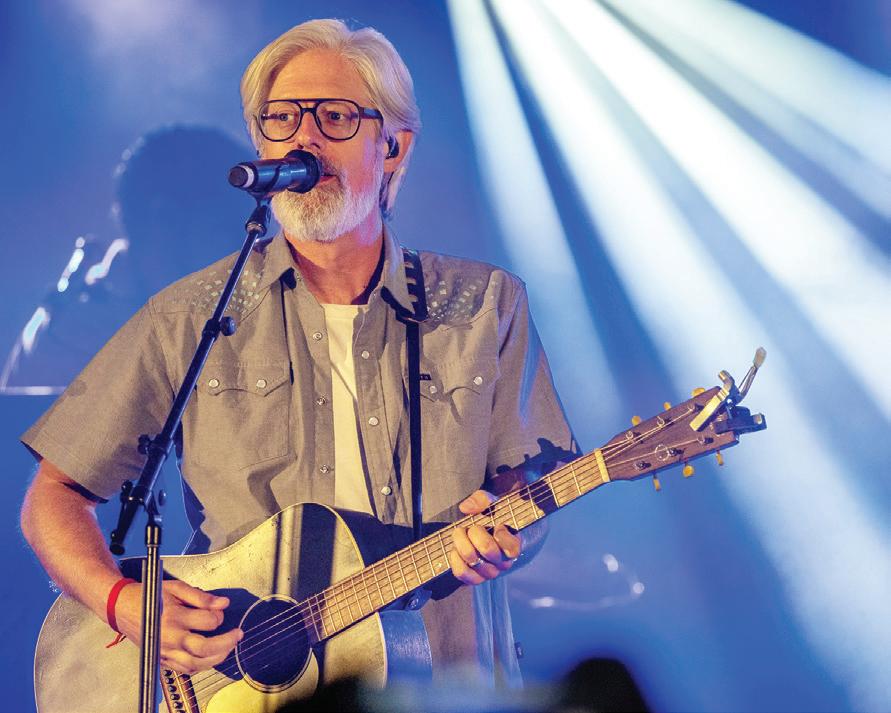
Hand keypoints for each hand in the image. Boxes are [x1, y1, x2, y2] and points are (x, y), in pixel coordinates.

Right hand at [115, 579, 242, 674]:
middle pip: (205, 648)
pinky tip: (210, 657)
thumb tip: (223, 602)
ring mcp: (164, 651)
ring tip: (229, 647)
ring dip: (217, 657)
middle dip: (227, 642)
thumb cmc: (148, 595)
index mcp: (174, 616)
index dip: (220, 615)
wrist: (121, 607)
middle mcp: (170, 637)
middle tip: (238, 634)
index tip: (221, 609)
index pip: (209, 621)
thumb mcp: (176, 587)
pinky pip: (184, 669)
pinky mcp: (161, 658)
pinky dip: (200, 666)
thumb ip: (201, 596)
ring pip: (197, 663)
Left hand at [448, 489, 521, 584]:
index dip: (502, 535)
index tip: (498, 524)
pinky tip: (454, 550)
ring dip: (462, 544)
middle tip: (473, 526)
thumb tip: (466, 508)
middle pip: (488, 550)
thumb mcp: (493, 503)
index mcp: (514, 545)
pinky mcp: (475, 577)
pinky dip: (455, 560)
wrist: (489, 530)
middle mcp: (503, 562)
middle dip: (475, 533)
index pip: (512, 549)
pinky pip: (463, 574)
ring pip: (473, 562)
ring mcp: (490, 571)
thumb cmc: (495, 517)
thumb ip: (483, 499)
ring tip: (461, 534)